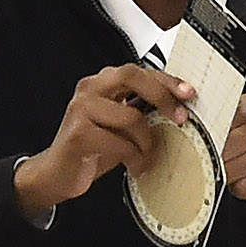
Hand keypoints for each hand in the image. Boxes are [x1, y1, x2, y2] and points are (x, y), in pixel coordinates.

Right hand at [17, 64, 185, 216]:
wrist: (57, 174)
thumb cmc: (91, 149)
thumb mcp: (120, 126)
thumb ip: (141, 111)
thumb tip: (178, 109)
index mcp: (101, 84)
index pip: (138, 71)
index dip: (166, 80)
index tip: (188, 92)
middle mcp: (89, 90)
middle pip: (131, 77)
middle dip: (161, 96)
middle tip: (179, 117)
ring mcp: (81, 110)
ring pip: (131, 117)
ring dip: (147, 142)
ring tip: (147, 157)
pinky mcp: (79, 134)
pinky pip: (121, 143)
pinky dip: (135, 158)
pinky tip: (136, 167)